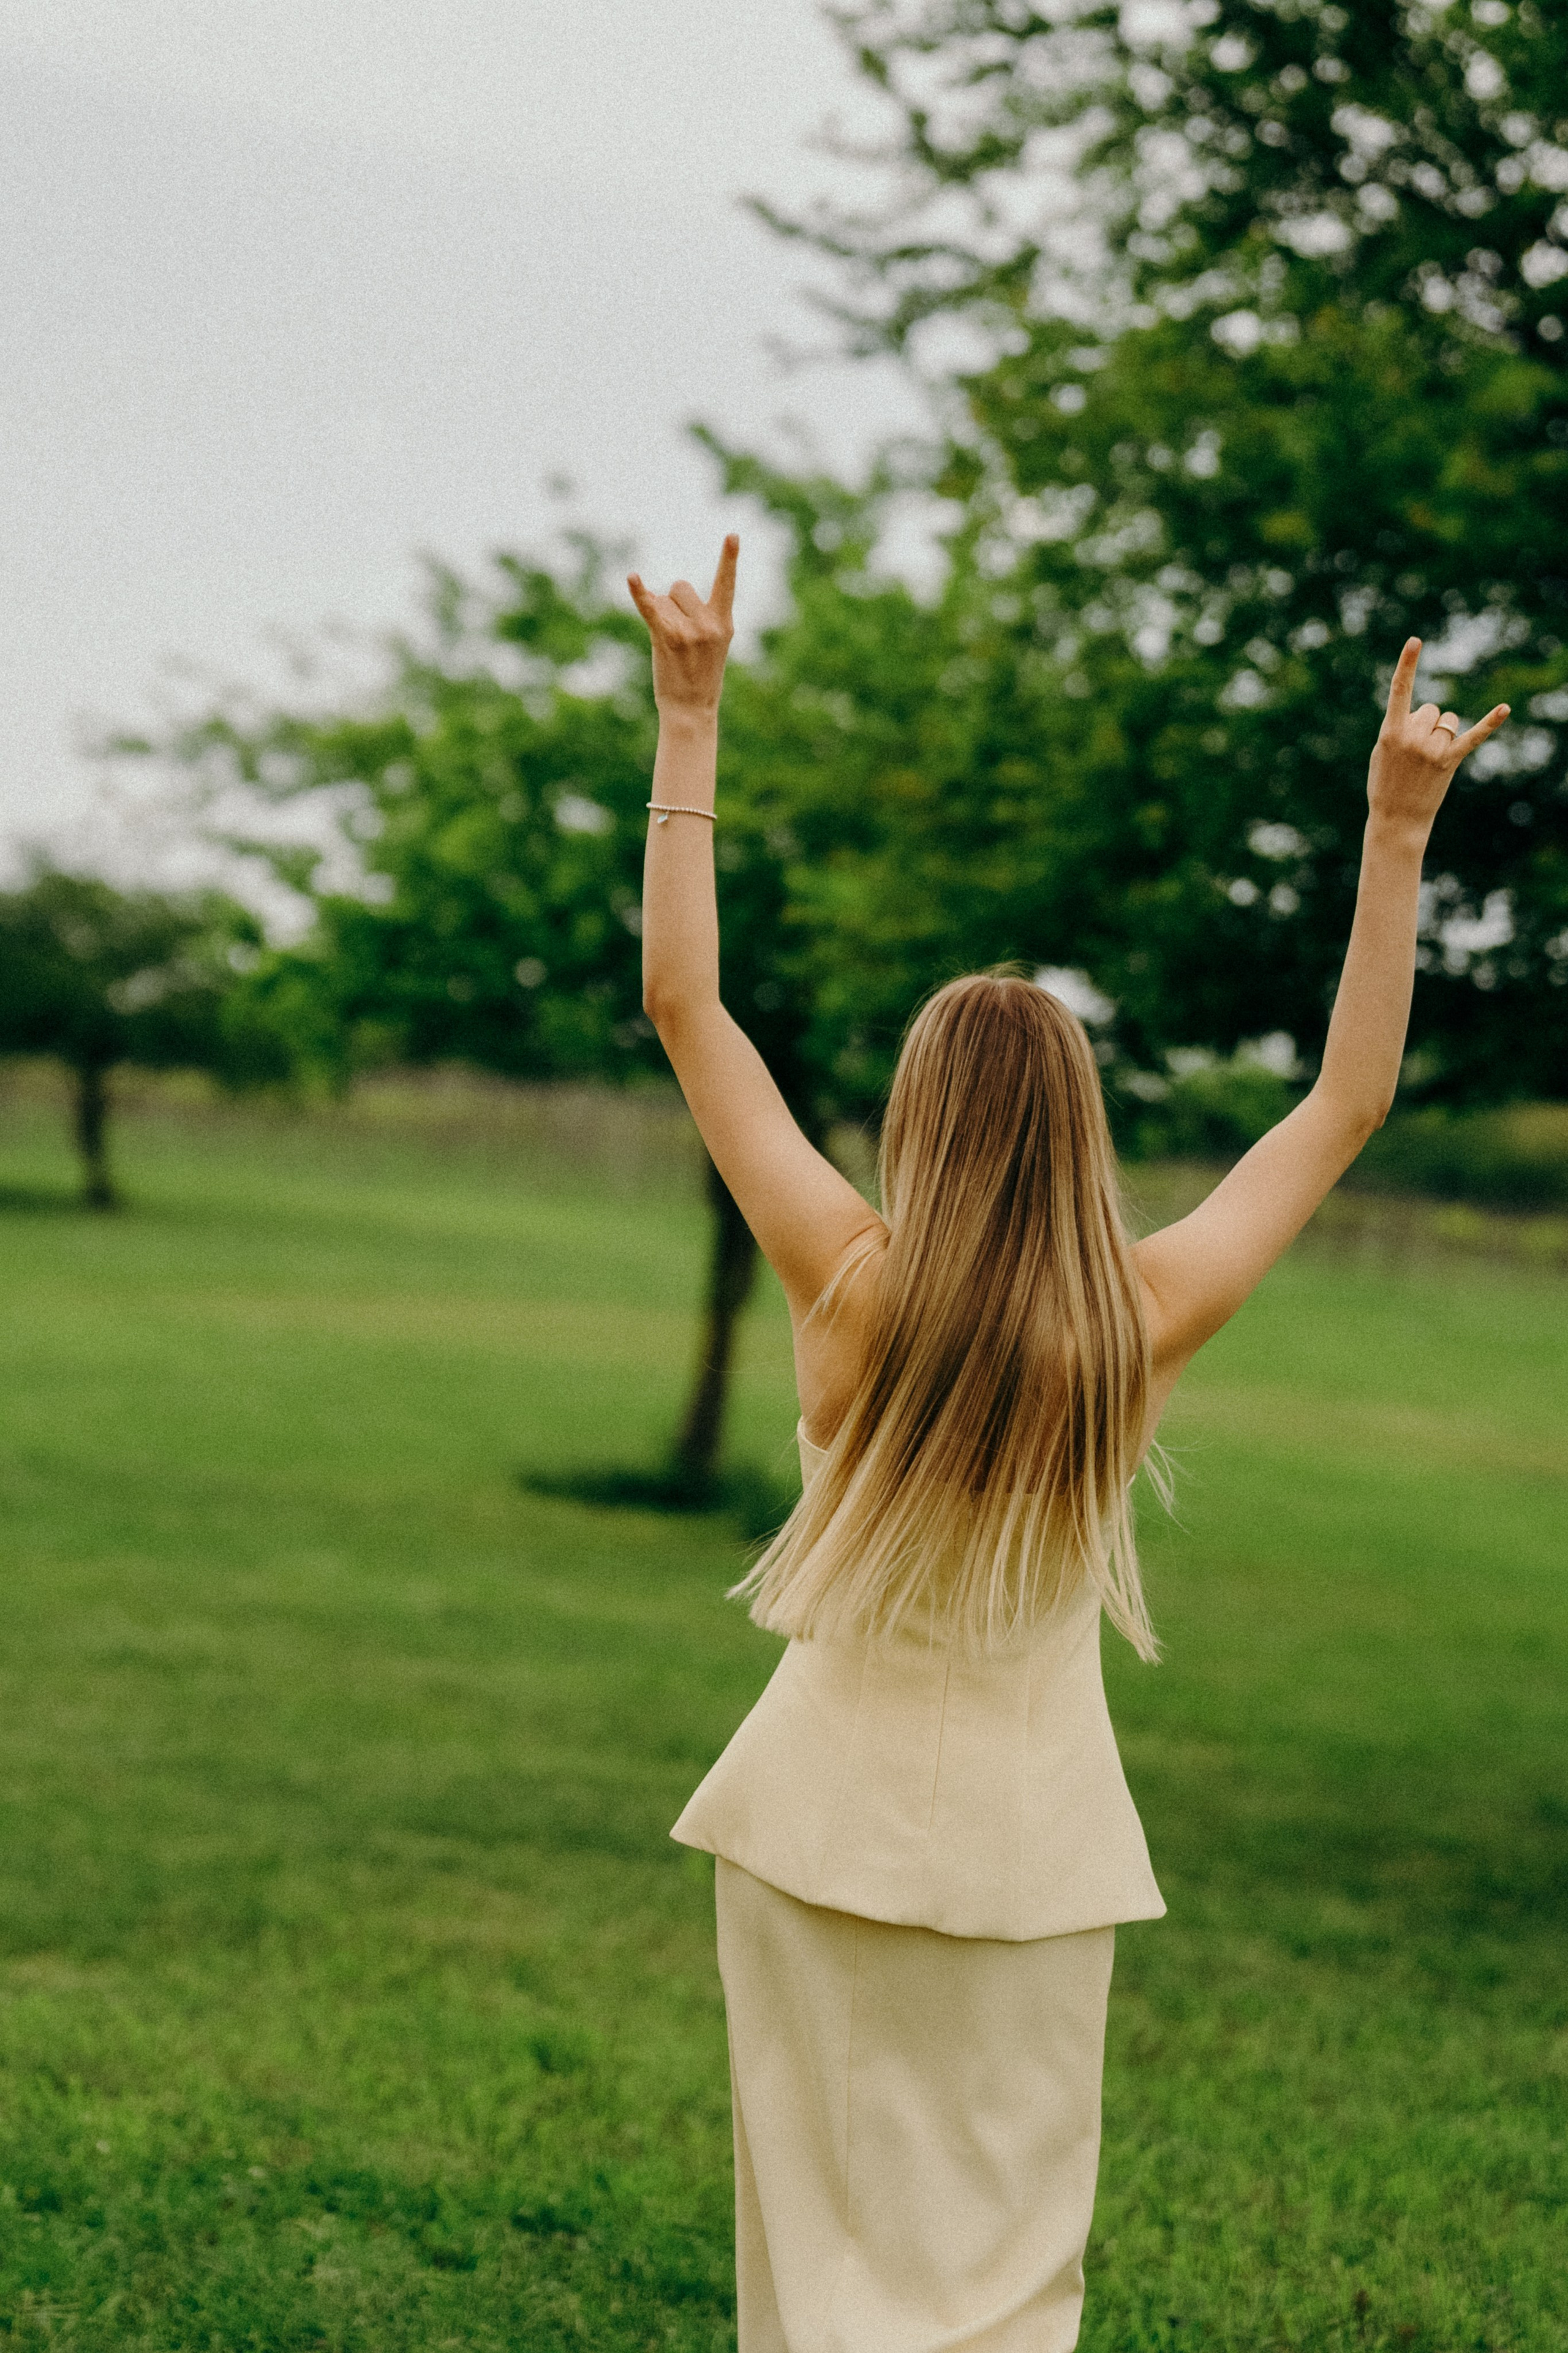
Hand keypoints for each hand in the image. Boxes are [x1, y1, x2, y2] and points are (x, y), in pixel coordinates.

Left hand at [628, 536, 737, 715]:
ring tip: (670, 646)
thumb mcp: (712, 644)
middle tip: (680, 640)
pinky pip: (650, 608)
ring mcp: (689, 631)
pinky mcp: (667, 638)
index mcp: (723, 623)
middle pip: (680, 587)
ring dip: (660, 615)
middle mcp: (708, 623)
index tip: (732, 535)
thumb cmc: (700, 677)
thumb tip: (658, 594)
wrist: (692, 711)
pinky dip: (638, 593)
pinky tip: (632, 577)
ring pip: (663, 599)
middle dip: (673, 604)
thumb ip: (698, 616)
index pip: (726, 583)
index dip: (729, 558)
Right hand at [1367, 638, 1508, 838]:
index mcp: (1390, 732)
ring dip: (1442, 733)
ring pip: (1448, 721)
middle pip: (1430, 709)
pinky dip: (1489, 723)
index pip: (1399, 691)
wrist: (1396, 819)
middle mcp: (1413, 738)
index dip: (1407, 664)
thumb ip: (1399, 727)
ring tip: (1428, 758)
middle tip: (1413, 752)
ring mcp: (1432, 750)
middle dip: (1424, 724)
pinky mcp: (1450, 761)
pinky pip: (1473, 737)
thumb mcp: (1382, 752)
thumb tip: (1429, 714)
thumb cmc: (1385, 784)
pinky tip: (1505, 708)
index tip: (1415, 641)